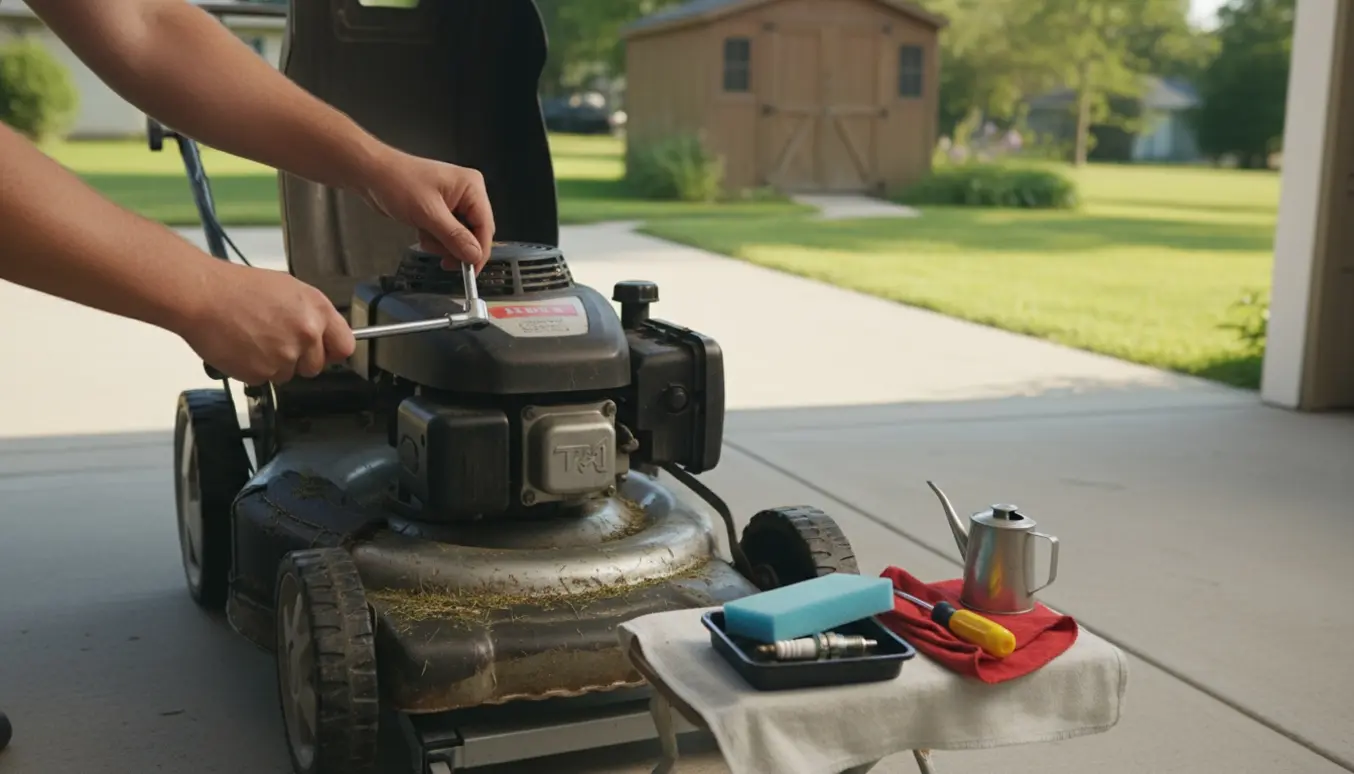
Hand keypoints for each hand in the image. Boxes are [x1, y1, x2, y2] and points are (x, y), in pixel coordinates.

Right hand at [178, 262, 355, 384]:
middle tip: (275, 341)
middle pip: (316, 366)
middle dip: (299, 359)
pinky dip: (253, 369)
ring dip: (274, 364)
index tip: (324, 352)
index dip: (332, 351)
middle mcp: (307, 335)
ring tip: (254, 339)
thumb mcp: (288, 289)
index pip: (345, 346)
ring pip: (288, 374)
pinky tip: (242, 347)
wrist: (203, 296)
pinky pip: (264, 379)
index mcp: (317, 311)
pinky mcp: (262, 373)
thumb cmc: (238, 288)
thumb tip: (322, 335)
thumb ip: (311, 314)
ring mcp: (285, 356)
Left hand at [356, 148, 495, 270]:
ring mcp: (454, 203)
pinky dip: (434, 239)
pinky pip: (446, 234)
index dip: (479, 251)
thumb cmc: (397, 182)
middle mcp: (467, 194)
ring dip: (441, 244)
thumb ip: (454, 237)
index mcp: (471, 187)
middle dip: (456, 247)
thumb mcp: (428, 213)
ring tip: (424, 236)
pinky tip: (421, 231)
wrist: (371, 174)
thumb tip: (475, 255)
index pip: (485, 226)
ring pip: (459, 237)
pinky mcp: (441, 211)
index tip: (471, 271)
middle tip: (443, 259)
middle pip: (474, 233)